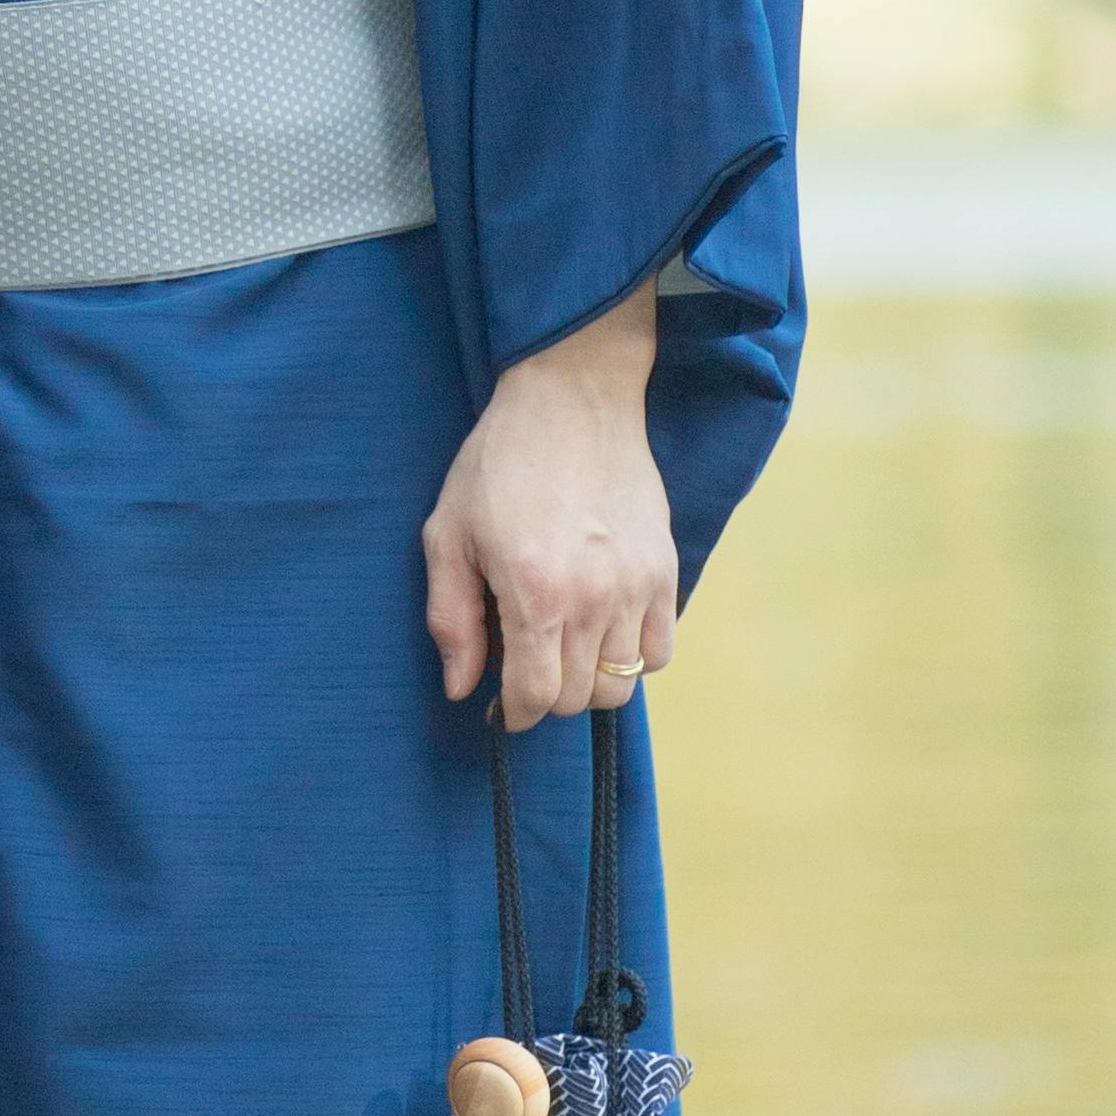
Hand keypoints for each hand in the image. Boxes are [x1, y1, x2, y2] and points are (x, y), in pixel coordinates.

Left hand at [423, 285, 675, 728]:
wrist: (572, 400)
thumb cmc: (499, 463)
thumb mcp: (448, 533)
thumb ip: (451, 619)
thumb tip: (462, 688)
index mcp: (535, 593)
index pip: (536, 697)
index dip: (511, 715)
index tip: (497, 710)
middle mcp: (595, 600)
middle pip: (578, 697)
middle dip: (544, 698)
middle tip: (521, 667)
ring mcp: (638, 587)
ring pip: (622, 683)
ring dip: (587, 681)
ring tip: (560, 649)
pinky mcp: (666, 571)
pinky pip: (660, 650)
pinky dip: (631, 657)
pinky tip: (600, 631)